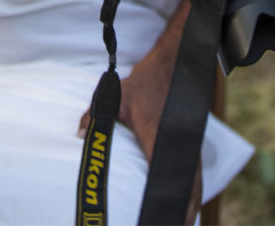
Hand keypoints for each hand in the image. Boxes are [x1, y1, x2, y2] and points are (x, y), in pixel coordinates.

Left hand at [78, 74, 202, 224]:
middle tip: (175, 225)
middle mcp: (178, 143)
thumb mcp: (117, 96)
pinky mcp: (189, 143)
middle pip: (188, 187)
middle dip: (183, 212)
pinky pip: (194, 173)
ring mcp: (187, 144)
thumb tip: (79, 135)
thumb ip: (98, 115)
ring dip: (189, 204)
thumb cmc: (144, 84)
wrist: (170, 65)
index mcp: (158, 135)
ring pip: (194, 182)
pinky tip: (186, 206)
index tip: (166, 216)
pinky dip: (192, 191)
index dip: (167, 200)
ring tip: (181, 222)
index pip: (165, 175)